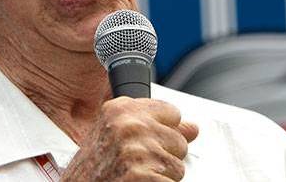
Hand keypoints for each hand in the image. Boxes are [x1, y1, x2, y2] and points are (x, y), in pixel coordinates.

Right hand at [61, 97, 198, 180]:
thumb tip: (193, 128)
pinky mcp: (144, 176)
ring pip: (178, 166)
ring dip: (161, 176)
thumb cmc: (93, 168)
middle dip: (163, 156)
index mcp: (121, 110)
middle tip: (137, 164)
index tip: (147, 140)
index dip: (162, 131)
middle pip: (179, 140)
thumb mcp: (116, 136)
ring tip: (136, 175)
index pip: (172, 112)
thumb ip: (154, 126)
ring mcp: (137, 151)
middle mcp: (129, 126)